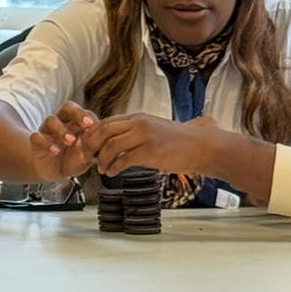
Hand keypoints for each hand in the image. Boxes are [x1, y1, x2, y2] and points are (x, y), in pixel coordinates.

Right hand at [29, 101, 99, 180]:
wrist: (53, 172)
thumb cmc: (73, 160)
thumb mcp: (86, 157)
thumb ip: (95, 149)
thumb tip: (106, 143)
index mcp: (76, 123)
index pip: (83, 112)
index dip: (89, 117)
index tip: (95, 126)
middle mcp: (62, 123)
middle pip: (67, 108)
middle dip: (77, 114)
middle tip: (87, 125)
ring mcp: (48, 131)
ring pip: (51, 120)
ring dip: (62, 129)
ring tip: (70, 141)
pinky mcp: (36, 142)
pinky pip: (37, 136)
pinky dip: (46, 142)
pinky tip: (55, 151)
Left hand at [86, 113, 215, 176]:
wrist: (202, 146)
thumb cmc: (181, 142)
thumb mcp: (156, 129)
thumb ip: (138, 132)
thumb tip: (121, 141)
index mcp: (139, 118)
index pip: (107, 122)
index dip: (94, 135)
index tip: (89, 147)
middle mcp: (139, 123)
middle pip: (104, 131)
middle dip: (91, 145)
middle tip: (88, 158)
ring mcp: (144, 136)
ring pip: (111, 146)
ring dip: (102, 159)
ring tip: (101, 169)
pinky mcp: (150, 152)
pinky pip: (123, 159)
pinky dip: (113, 167)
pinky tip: (112, 173)